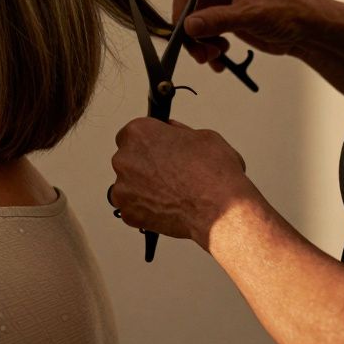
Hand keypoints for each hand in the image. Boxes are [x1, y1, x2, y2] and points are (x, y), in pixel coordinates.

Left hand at [110, 117, 258, 249]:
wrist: (221, 212)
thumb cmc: (215, 176)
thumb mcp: (204, 137)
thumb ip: (178, 131)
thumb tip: (171, 131)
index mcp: (139, 133)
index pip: (132, 134)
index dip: (148, 143)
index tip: (157, 150)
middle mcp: (124, 158)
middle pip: (128, 160)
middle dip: (145, 166)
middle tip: (169, 174)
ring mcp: (122, 187)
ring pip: (128, 185)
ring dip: (143, 188)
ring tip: (170, 193)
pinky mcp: (127, 212)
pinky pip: (132, 208)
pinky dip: (145, 209)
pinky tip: (166, 207)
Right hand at [173, 0, 318, 69]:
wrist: (313, 30)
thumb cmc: (293, 11)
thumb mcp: (253, 14)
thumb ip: (218, 19)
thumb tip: (188, 26)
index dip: (182, 10)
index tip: (182, 34)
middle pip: (190, 6)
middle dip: (193, 33)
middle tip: (200, 54)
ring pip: (196, 22)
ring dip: (201, 43)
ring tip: (214, 57)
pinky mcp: (227, 16)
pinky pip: (206, 32)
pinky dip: (209, 47)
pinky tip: (219, 59)